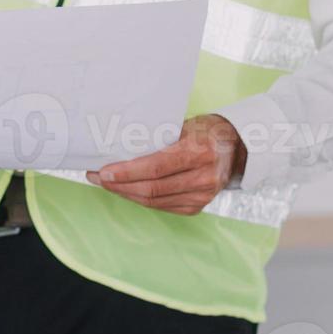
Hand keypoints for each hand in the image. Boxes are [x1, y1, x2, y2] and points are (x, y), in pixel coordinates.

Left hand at [87, 114, 247, 215]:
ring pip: (154, 201)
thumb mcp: (183, 126)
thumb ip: (157, 138)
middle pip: (152, 189)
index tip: (103, 171)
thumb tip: (116, 145)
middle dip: (119, 185)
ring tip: (106, 183)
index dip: (127, 173)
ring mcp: (202, 196)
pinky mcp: (196, 207)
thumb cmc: (204, 131)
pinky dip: (140, 198)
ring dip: (126, 193)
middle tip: (97, 177)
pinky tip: (126, 189)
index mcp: (200, 152)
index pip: (156, 168)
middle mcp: (204, 178)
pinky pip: (161, 206)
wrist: (236, 148)